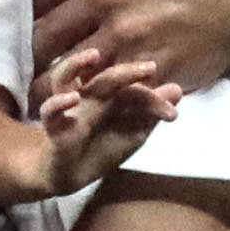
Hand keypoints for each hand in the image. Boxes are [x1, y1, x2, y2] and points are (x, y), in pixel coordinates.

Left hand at [30, 0, 229, 99]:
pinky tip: (83, 108)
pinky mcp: (145, 71)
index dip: (37, 3)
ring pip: (65, 70)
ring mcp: (124, 39)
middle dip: (33, 48)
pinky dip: (89, 101)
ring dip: (53, 82)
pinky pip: (102, 92)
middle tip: (29, 61)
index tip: (38, 16)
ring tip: (44, 95)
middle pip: (43, 33)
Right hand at [37, 56, 181, 188]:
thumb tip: (178, 88)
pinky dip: (58, 102)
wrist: (67, 175)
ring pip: (65, 77)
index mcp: (110, 98)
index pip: (134, 90)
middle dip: (127, 71)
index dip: (153, 99)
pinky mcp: (53, 125)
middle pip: (106, 77)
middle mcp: (89, 97)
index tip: (172, 115)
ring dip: (76, 63)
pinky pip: (51, 109)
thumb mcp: (131, 134)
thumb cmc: (99, 150)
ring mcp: (69, 108)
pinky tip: (72, 98)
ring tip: (93, 55)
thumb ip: (151, 113)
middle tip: (150, 67)